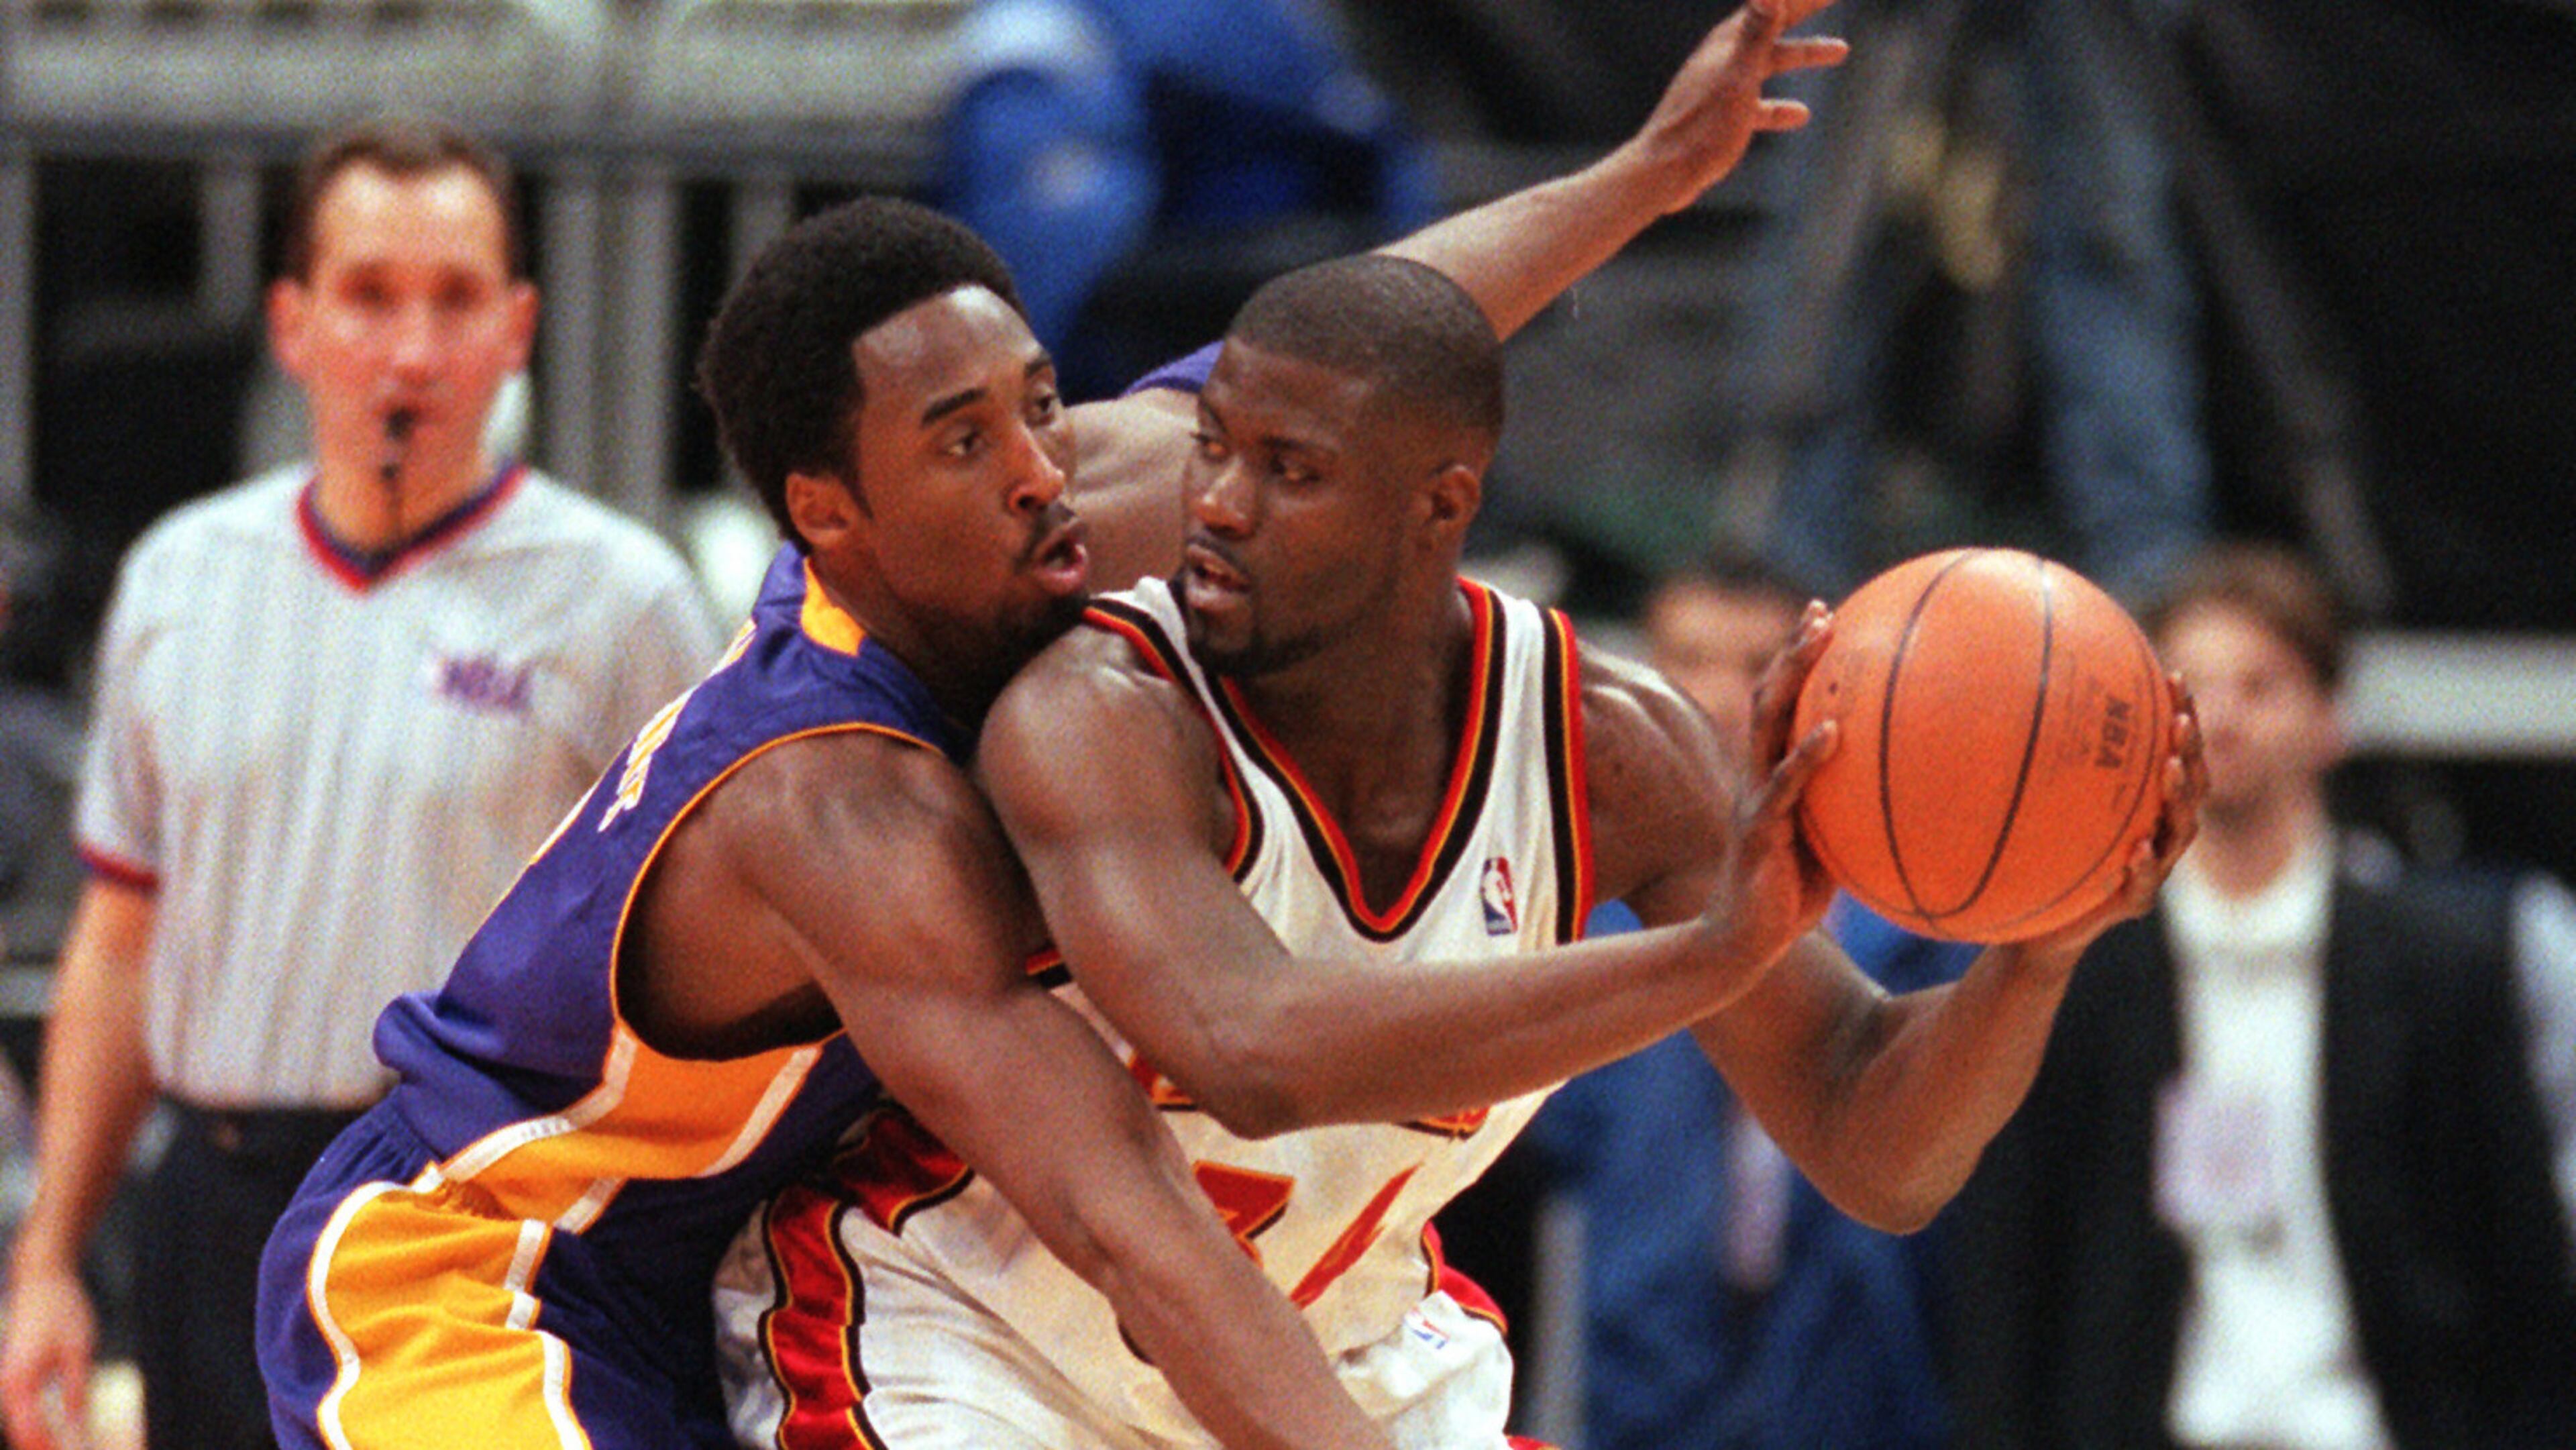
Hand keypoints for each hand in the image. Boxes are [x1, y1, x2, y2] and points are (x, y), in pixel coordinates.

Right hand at [1, 1262, 96, 1449]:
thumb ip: (76, 1390)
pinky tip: (53, 1438)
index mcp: (19, 1381)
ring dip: (38, 1442)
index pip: (30, 1433)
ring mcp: (6, 1382)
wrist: (42, 1279)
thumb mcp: (78, 1349)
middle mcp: (6, 1386)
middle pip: (21, 1434)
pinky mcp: (13, 1377)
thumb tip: (79, 1428)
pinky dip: (35, 1428)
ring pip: (19, 1425)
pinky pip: (21, 1412)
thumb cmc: (61, 1309)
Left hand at [1624, 0, 1852, 211]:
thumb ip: (1755, 34)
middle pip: (1772, 27)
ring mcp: (1719, 88)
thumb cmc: (1701, 127)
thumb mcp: (1737, 77)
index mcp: (1727, 44)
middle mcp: (1722, 59)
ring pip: (1769, 63)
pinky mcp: (1718, 118)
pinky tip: (1800, 115)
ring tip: (1842, 50)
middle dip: (1804, 10)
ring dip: (1802, 54)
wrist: (1662, 174)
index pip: (1773, 7)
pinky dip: (1780, 104)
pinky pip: (1757, 105)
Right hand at [1704, 601, 1841, 964]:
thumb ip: (1849, 808)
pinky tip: (1834, 731)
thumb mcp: (1826, 841)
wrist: (1743, 944)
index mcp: (1769, 774)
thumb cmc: (1790, 897)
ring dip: (1791, 678)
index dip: (1795, 660)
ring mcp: (1754, 798)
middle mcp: (1755, 775)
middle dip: (1792, 652)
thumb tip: (1912, 790)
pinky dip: (1808, 755)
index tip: (1825, 617)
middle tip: (1821, 613)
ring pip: (1767, 724)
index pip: (1778, 703)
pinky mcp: (1759, 830)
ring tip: (1819, 642)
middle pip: (1767, 696)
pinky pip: (1785, 786)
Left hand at [2015, 674, 2208, 969]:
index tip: (2176, 675)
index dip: (2183, 715)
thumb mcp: (2039, 801)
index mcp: (2144, 803)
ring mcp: (2150, 869)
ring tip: (2172, 768)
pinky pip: (2142, 887)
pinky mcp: (2130, 904)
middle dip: (2192, 750)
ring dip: (2179, 797)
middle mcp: (2157, 831)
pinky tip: (2137, 848)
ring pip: (2180, 832)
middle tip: (2182, 719)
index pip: (2176, 752)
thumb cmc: (2039, 853)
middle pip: (2193, 786)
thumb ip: (2039, 759)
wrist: (2031, 926)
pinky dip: (2143, 866)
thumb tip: (2008, 689)